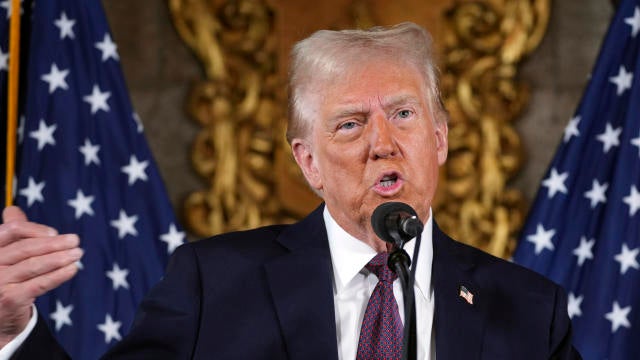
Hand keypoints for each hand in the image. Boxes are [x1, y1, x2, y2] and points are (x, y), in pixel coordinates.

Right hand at [0, 206, 81, 347]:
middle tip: (76, 240)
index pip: (10, 231)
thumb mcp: (5, 256)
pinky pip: (39, 284)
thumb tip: (13, 210)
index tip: (55, 233)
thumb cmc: (5, 279)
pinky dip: (58, 275)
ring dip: (60, 258)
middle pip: (25, 248)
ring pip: (34, 265)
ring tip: (78, 253)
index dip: (34, 230)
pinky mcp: (9, 300)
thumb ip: (12, 235)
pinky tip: (73, 269)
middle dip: (54, 243)